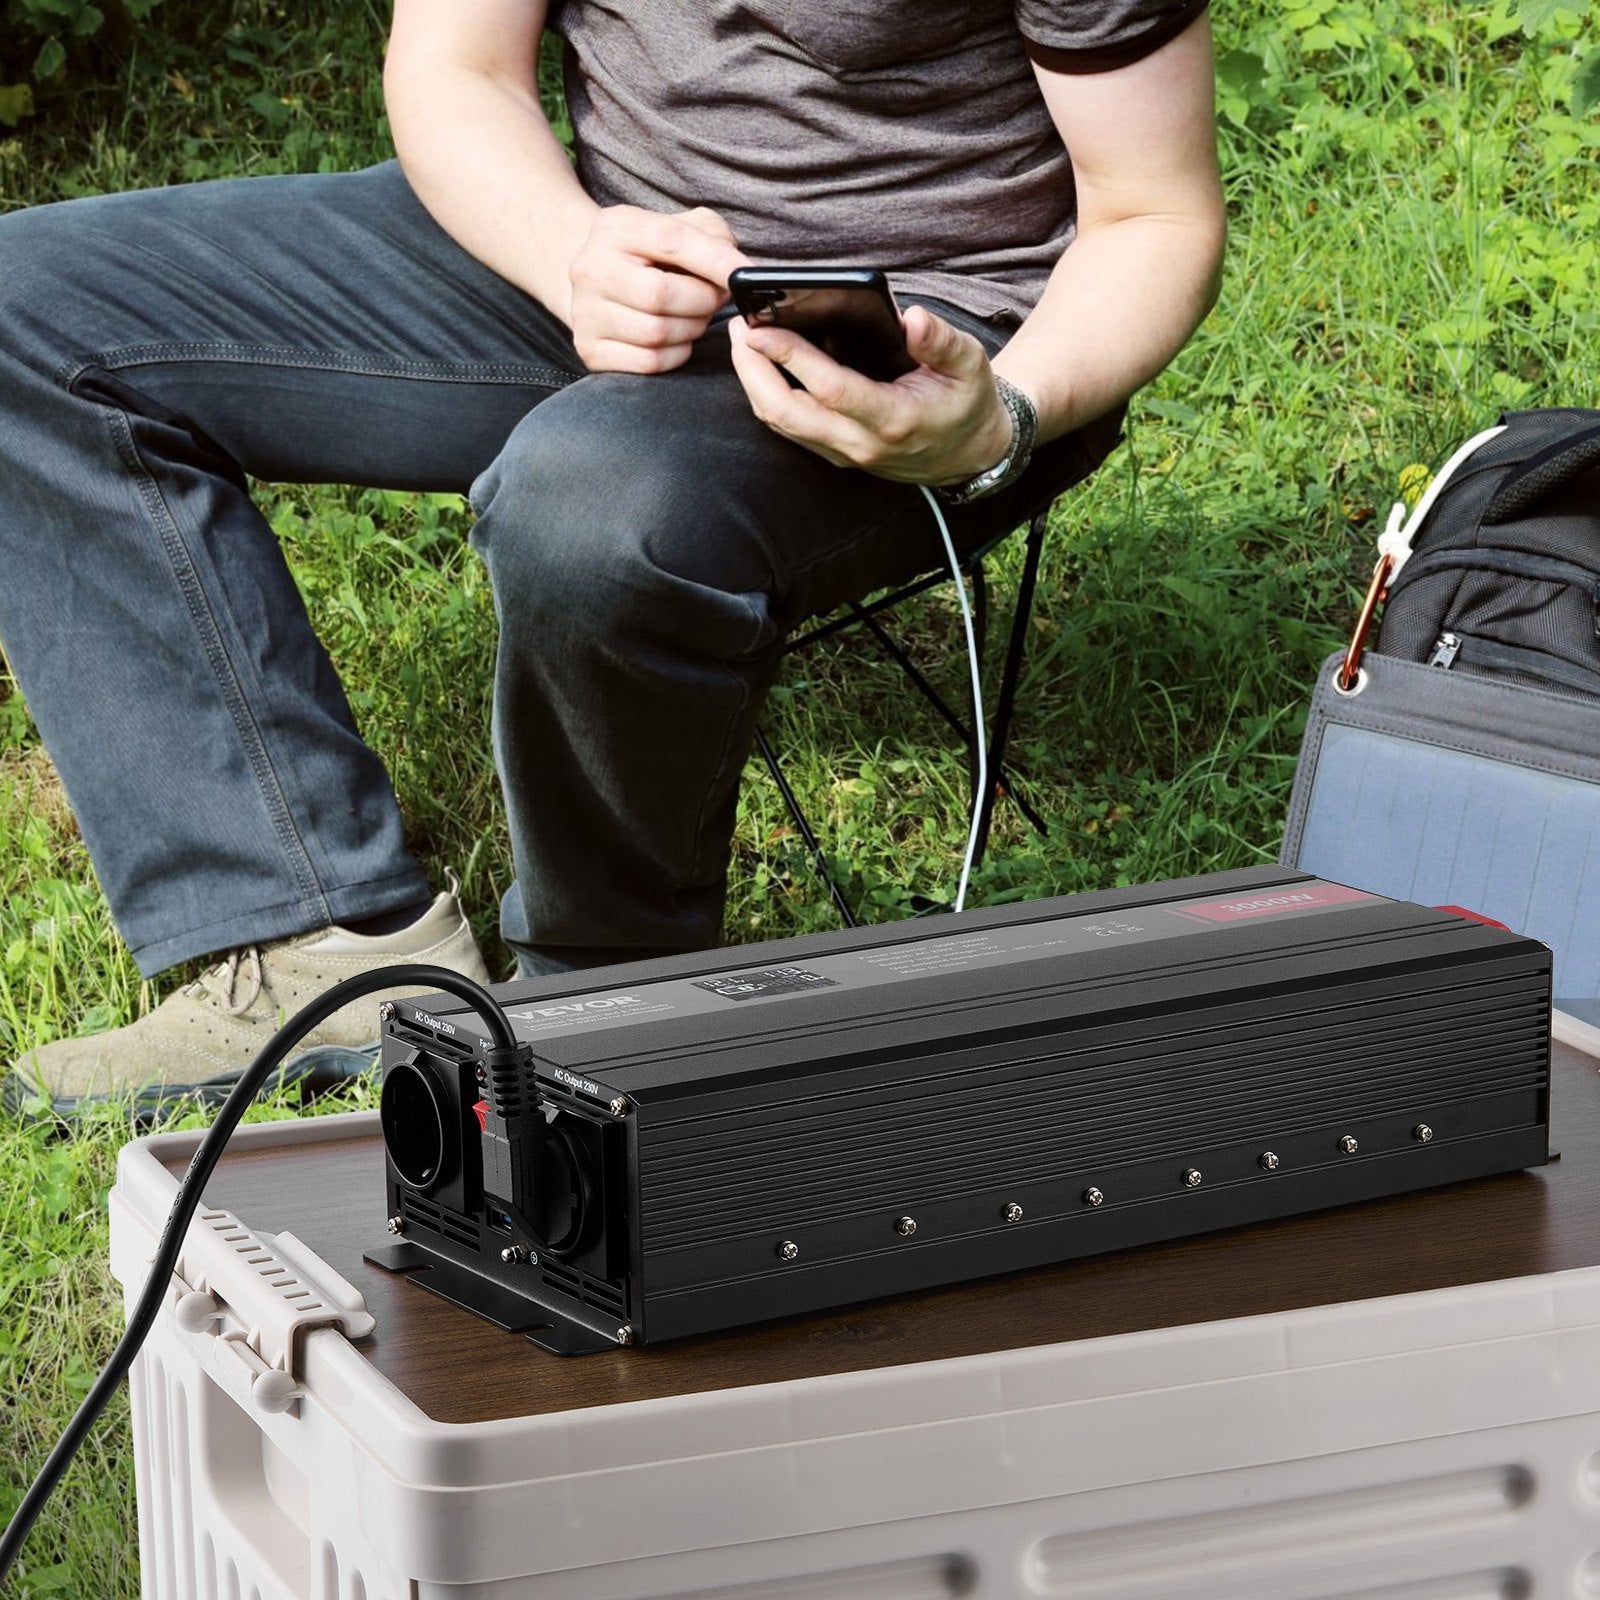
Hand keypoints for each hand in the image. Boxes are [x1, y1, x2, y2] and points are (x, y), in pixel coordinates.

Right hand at [567, 205, 749, 373]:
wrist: (600, 281)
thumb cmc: (652, 256)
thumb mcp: (679, 227)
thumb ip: (713, 237)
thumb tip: (738, 271)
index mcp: (616, 227)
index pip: (672, 240)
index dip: (714, 261)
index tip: (744, 275)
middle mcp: (592, 268)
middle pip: (661, 294)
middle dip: (702, 301)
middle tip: (714, 299)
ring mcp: (586, 312)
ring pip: (656, 333)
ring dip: (691, 329)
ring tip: (694, 316)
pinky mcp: (590, 349)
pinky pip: (650, 362)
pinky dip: (676, 354)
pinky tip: (677, 339)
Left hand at [728, 304, 1015, 484]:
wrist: (971, 454)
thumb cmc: (967, 402)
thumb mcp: (970, 365)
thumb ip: (941, 341)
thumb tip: (912, 317)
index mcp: (893, 419)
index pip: (828, 389)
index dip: (789, 357)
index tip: (760, 327)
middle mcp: (861, 443)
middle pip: (785, 411)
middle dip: (752, 369)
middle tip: (739, 326)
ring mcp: (844, 453)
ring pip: (780, 424)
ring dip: (753, 383)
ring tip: (742, 340)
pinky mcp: (835, 454)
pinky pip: (789, 428)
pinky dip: (767, 396)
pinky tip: (761, 365)